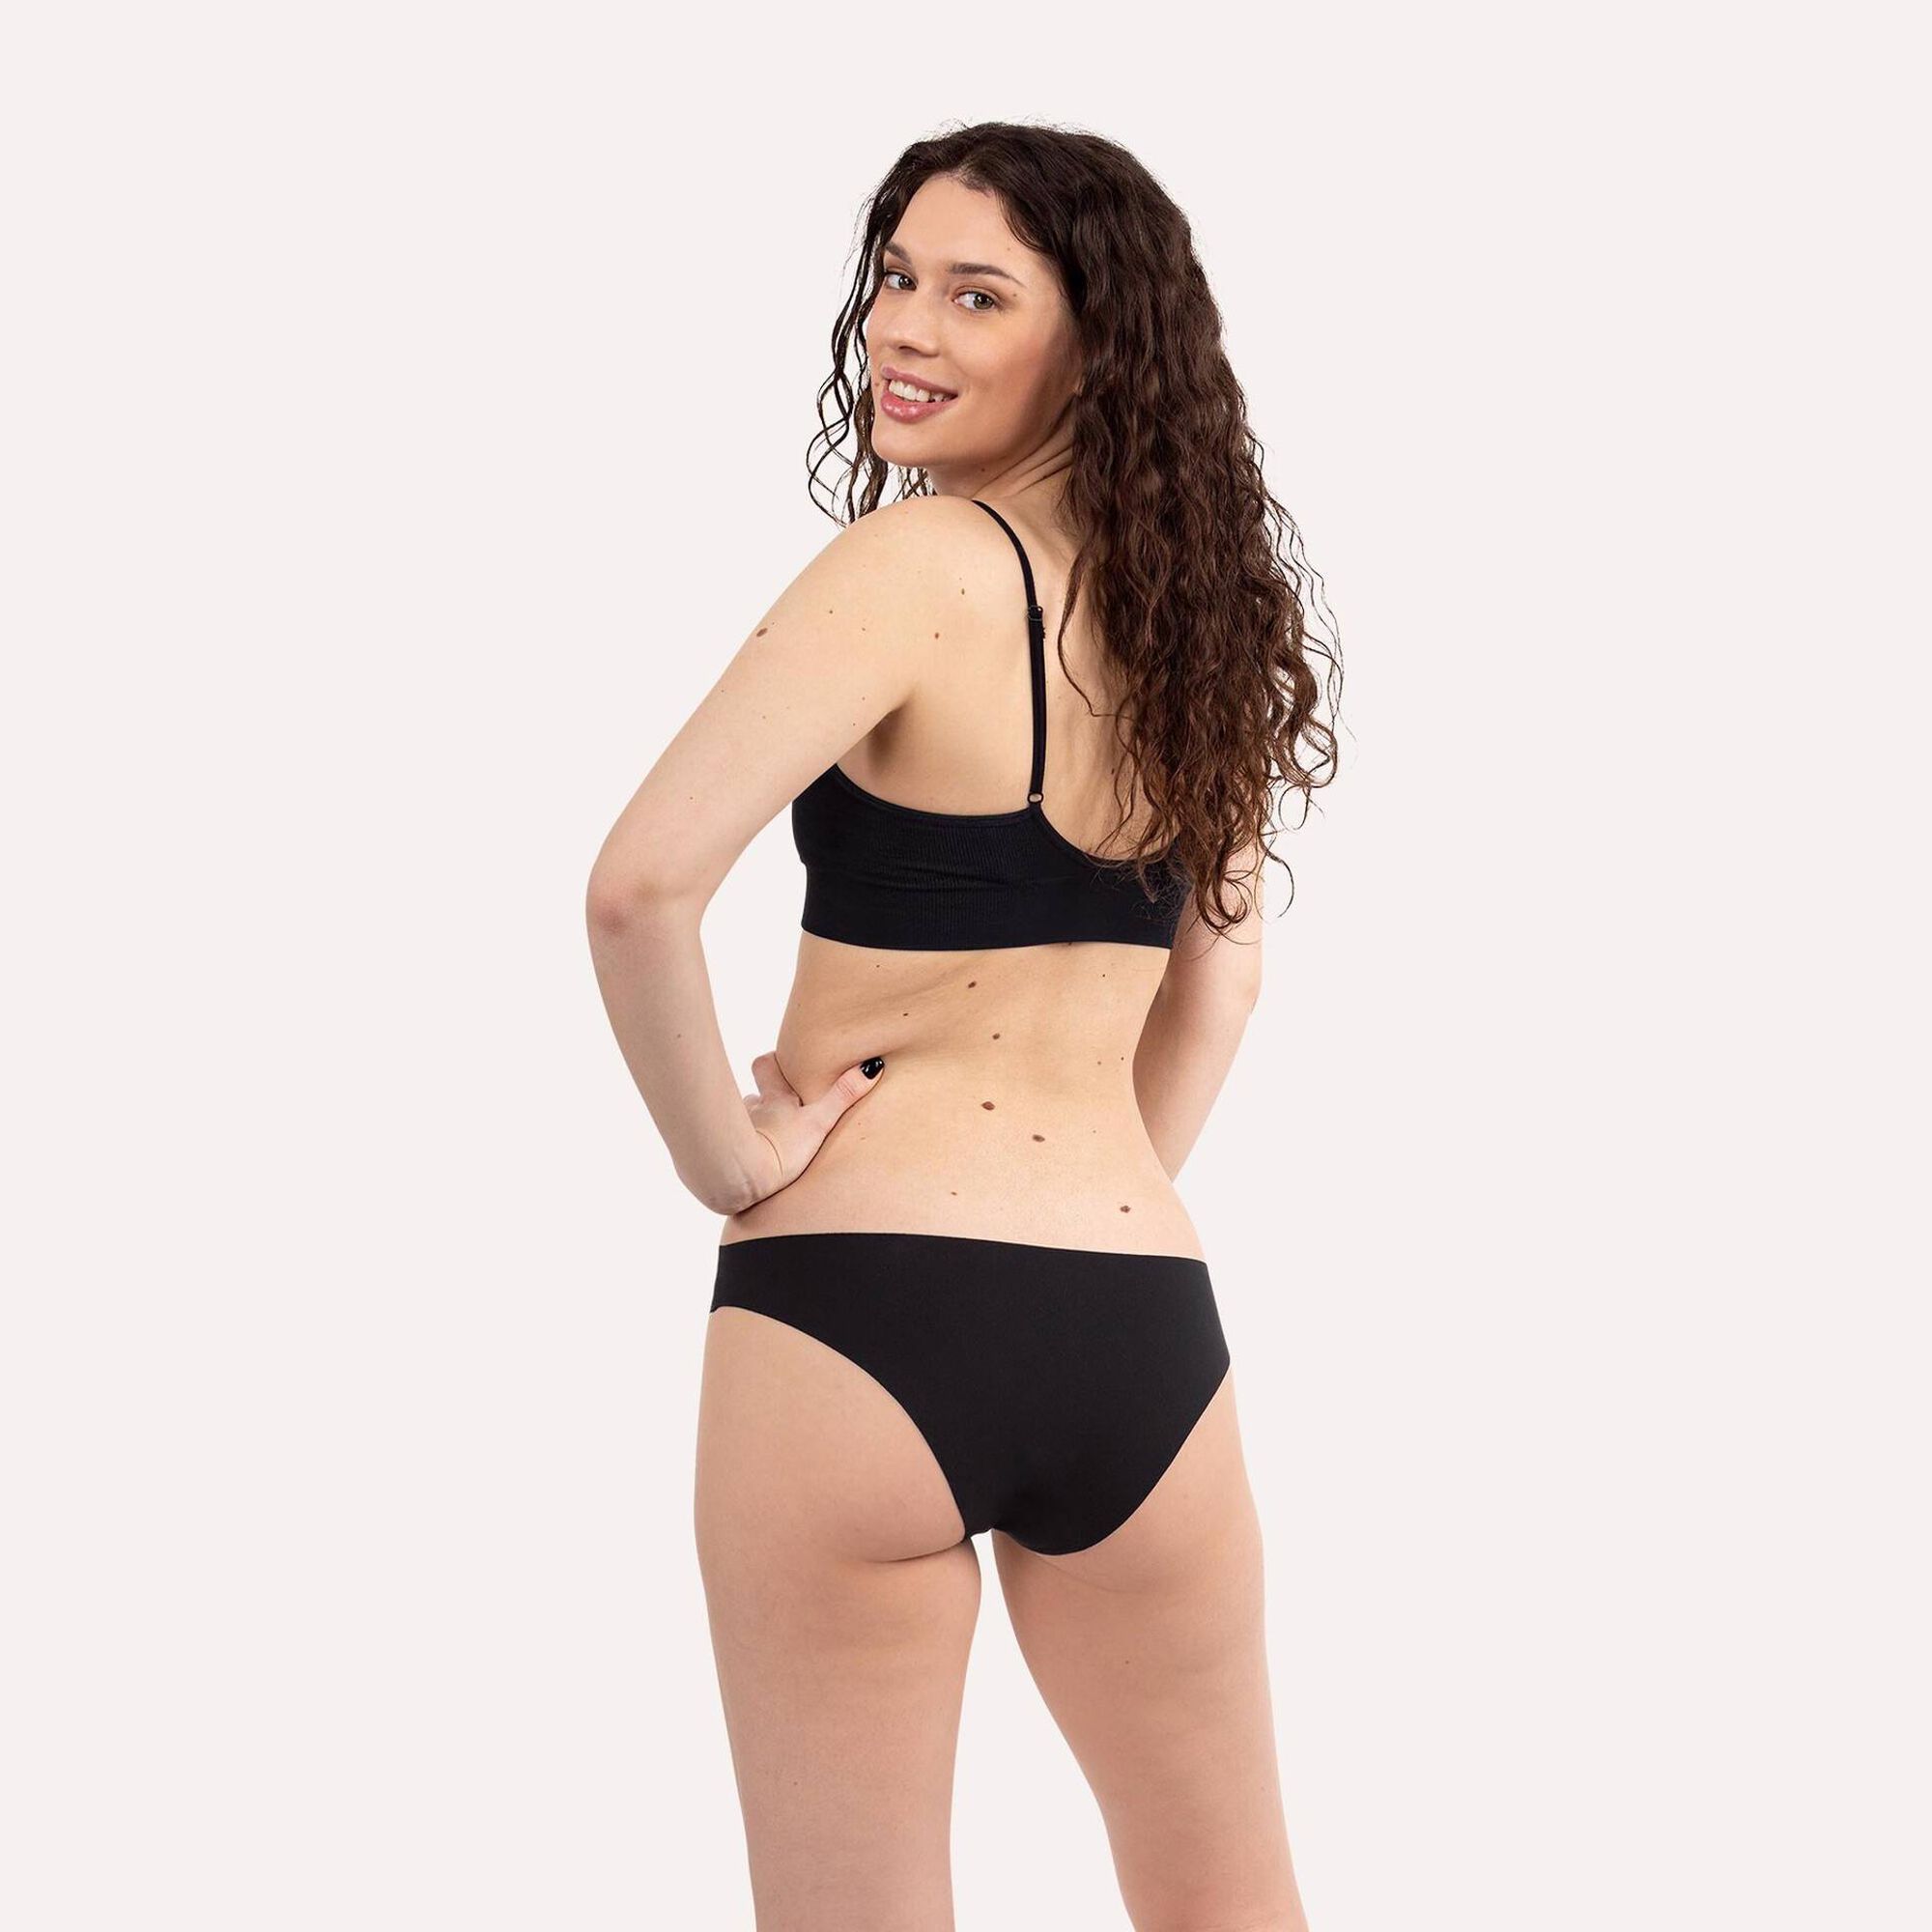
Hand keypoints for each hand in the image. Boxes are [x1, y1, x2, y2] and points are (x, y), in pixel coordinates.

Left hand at [733, 1049, 885, 1208]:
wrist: (743, 1179)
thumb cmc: (781, 1148)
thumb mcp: (819, 1121)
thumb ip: (843, 1096)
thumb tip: (872, 1067)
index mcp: (774, 1099)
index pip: (764, 1065)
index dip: (771, 1062)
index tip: (783, 1063)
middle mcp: (753, 1111)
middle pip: (753, 1094)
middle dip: (764, 1097)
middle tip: (781, 1106)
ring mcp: (740, 1134)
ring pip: (745, 1122)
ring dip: (756, 1127)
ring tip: (770, 1139)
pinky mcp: (731, 1158)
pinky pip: (738, 1151)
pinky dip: (746, 1152)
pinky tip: (756, 1165)